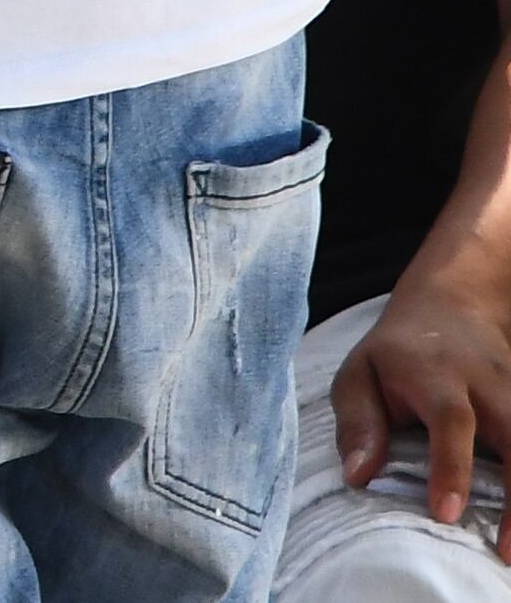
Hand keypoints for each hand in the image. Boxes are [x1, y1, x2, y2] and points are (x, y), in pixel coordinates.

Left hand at [340, 261, 510, 526]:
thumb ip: (357, 423)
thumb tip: (357, 477)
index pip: (452, 422)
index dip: (452, 468)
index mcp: (438, 375)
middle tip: (507, 551)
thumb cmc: (397, 353)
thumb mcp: (360, 372)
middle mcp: (490, 386)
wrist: (454, 303)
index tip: (446, 513)